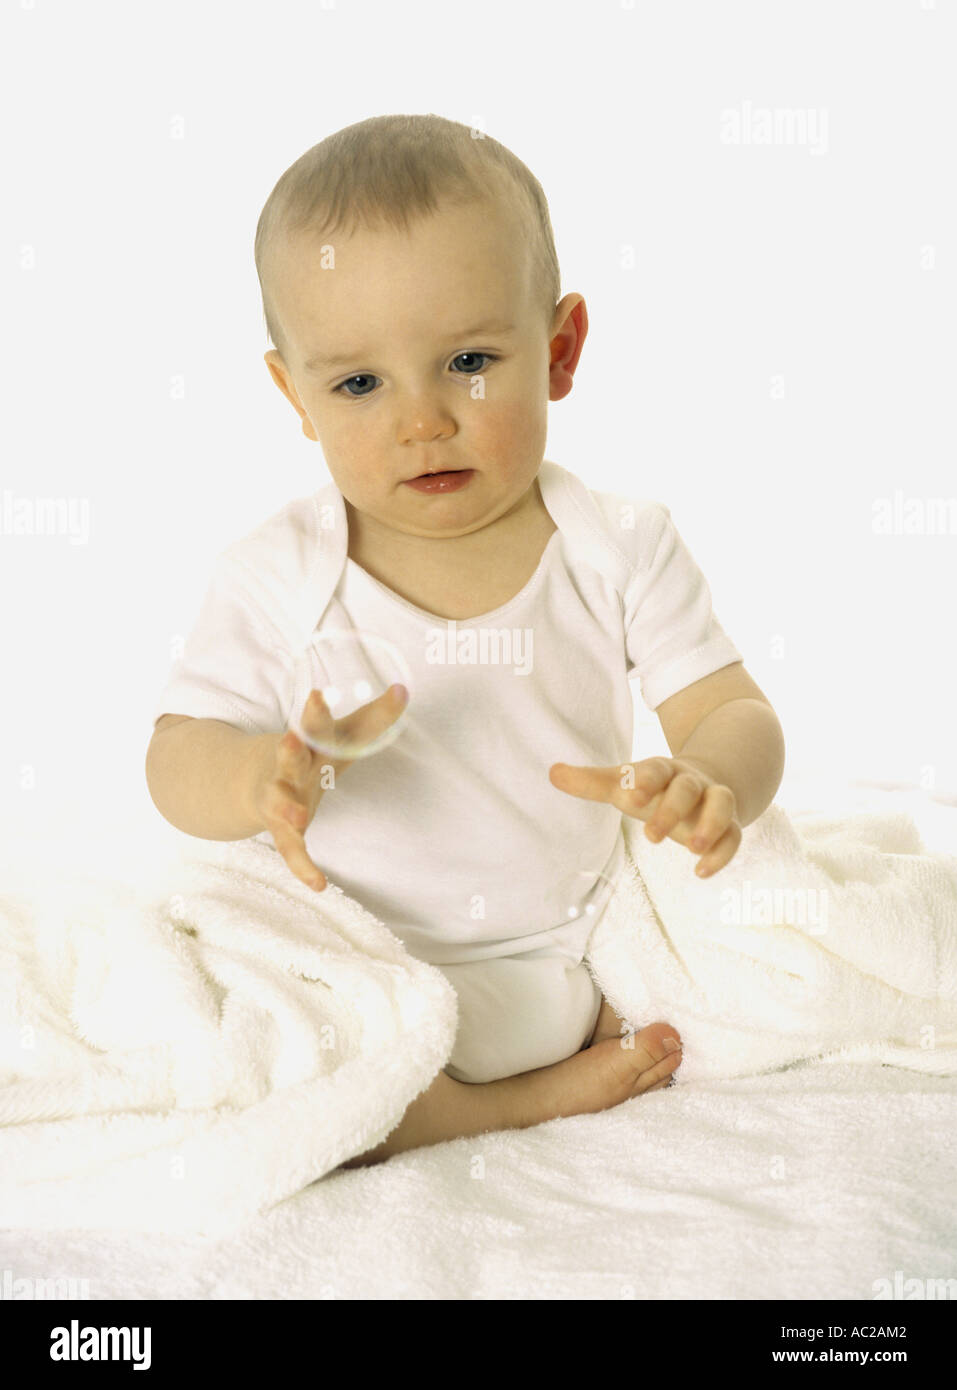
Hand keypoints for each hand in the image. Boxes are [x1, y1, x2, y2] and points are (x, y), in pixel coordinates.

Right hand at [250, 683, 407, 891]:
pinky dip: (302, 867)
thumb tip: (405, 689)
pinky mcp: (281, 830)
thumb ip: (373, 718)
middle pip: (290, 757)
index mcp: (307, 744)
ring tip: (299, 815)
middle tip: (291, 736)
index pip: (314, 726)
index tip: (317, 694)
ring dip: (287, 807)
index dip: (316, 713)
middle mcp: (289, 768)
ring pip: (279, 802)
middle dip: (291, 747)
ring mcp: (280, 799)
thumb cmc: (309, 756)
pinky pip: (290, 850)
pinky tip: (319, 885)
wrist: (250, 783)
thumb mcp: (339, 737)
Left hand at [549, 755, 741, 877]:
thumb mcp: (624, 785)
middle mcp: (691, 782)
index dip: (646, 781)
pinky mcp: (728, 825)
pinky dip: (722, 853)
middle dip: (672, 810)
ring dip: (711, 825)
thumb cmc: (654, 788)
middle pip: (688, 788)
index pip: (657, 768)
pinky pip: (735, 835)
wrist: (704, 783)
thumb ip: (590, 782)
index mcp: (663, 769)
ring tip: (692, 851)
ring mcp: (713, 802)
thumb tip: (552, 772)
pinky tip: (701, 872)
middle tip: (652, 838)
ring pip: (722, 804)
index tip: (629, 798)